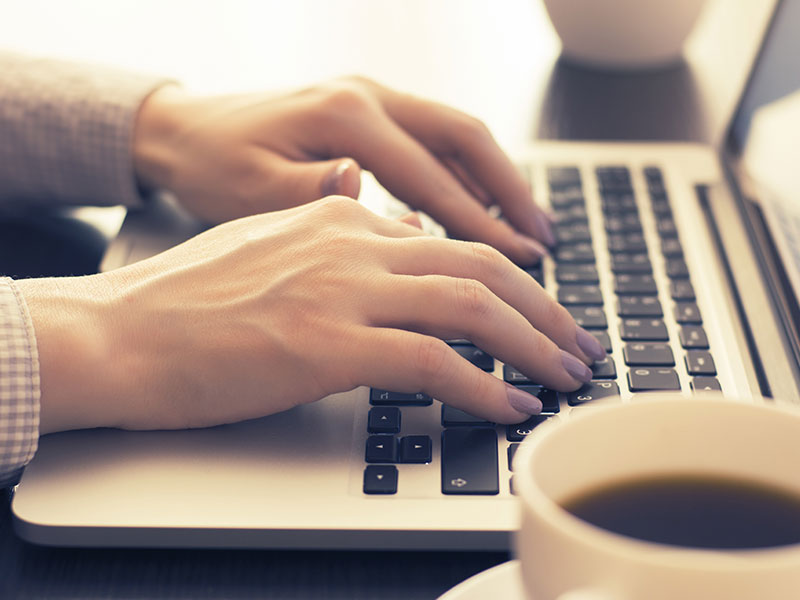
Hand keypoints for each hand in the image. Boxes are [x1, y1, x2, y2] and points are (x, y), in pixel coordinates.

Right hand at [19, 198, 602, 433]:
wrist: (121, 332)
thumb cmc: (188, 303)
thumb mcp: (275, 250)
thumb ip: (343, 248)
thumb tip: (403, 249)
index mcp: (339, 213)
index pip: (449, 240)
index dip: (506, 279)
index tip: (535, 310)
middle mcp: (350, 240)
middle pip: (479, 264)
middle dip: (541, 308)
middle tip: (576, 343)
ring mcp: (341, 288)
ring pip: (470, 305)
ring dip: (530, 344)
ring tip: (563, 376)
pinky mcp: (327, 344)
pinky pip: (433, 361)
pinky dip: (483, 387)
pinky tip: (510, 407)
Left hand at [133, 77, 553, 264]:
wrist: (179, 130)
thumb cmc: (210, 168)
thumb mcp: (252, 191)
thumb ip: (320, 197)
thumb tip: (386, 210)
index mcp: (347, 117)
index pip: (434, 177)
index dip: (481, 226)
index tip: (521, 266)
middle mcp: (369, 96)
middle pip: (466, 140)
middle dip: (511, 193)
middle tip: (544, 244)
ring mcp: (371, 97)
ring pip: (456, 136)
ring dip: (496, 182)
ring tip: (529, 231)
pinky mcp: (366, 112)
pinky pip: (431, 141)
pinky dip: (463, 176)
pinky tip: (477, 211)